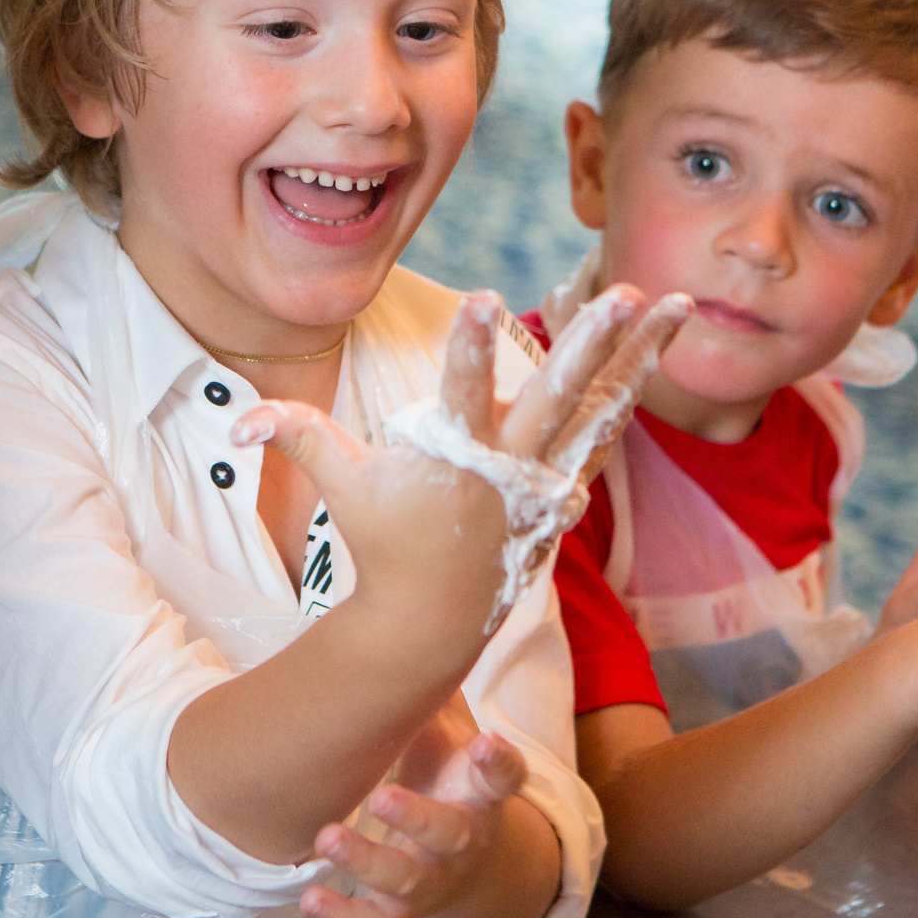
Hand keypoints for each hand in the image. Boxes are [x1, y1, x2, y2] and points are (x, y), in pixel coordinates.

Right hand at [232, 287, 689, 642]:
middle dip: (589, 343)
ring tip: (677, 303)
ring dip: (641, 355)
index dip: (471, 348)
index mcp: (454, 458)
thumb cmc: (382, 543)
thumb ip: (298, 438)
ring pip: (602, 407)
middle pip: (556, 397)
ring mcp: (547, 478)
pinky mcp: (565, 488)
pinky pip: (606, 431)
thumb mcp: (339, 488)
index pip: (460, 393)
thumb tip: (239, 417)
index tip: (485, 299)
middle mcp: (509, 465)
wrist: (432, 623)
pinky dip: (632, 390)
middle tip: (623, 295)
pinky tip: (659, 348)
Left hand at [303, 695, 530, 917]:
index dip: (498, 761)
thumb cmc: (450, 776)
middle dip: (417, 818)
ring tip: (326, 838)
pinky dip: (344, 913)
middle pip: (450, 833)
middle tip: (382, 798)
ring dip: (366, 861)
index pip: (503, 776)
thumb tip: (408, 610)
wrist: (467, 861)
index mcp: (482, 790)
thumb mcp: (449, 733)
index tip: (484, 742)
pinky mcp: (406, 907)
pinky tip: (309, 896)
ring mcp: (435, 877)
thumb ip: (432, 685)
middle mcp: (465, 837)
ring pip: (407, 878)